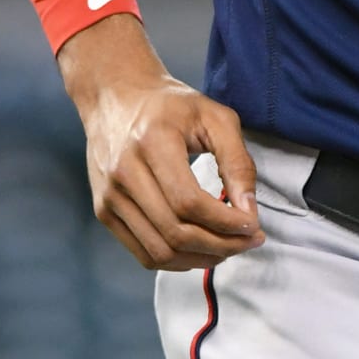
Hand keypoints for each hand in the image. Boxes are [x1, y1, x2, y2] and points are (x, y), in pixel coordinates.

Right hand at [58, 13, 263, 270]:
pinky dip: (177, 260)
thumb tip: (248, 211)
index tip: (254, 227)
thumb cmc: (170, 106)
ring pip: (159, 251)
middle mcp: (123, 173)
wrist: (116, 98)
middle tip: (249, 241)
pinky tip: (201, 249)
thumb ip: (237, 162)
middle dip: (221, 245)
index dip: (226, 223)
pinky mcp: (104, 211)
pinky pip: (143, 253)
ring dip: (201, 258)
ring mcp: (109, 196)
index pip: (188, 202)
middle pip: (175, 232)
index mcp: (151, 142)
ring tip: (229, 248)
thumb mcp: (215, 117)